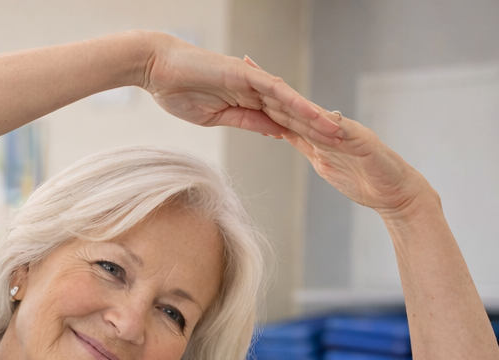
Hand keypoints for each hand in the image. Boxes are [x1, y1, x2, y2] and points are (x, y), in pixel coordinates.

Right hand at [142, 32, 334, 137]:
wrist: (158, 69)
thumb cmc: (176, 91)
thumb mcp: (214, 118)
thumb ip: (245, 122)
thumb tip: (272, 131)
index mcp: (245, 104)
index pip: (279, 122)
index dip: (300, 136)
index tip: (319, 151)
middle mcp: (254, 91)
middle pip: (291, 113)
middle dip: (315, 129)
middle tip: (341, 144)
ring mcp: (252, 82)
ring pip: (290, 103)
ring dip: (314, 118)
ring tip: (336, 131)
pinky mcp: (246, 75)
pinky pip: (276, 91)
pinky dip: (295, 103)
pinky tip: (312, 114)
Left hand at [247, 58, 431, 219]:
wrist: (395, 193)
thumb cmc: (363, 182)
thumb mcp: (326, 164)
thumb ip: (308, 148)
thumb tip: (285, 136)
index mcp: (320, 136)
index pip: (287, 117)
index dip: (264, 102)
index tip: (242, 87)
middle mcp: (332, 129)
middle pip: (296, 108)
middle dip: (272, 91)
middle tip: (249, 70)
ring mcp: (348, 133)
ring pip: (316, 116)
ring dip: (294, 102)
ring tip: (273, 87)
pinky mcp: (364, 142)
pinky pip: (345, 132)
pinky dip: (331, 125)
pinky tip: (317, 116)